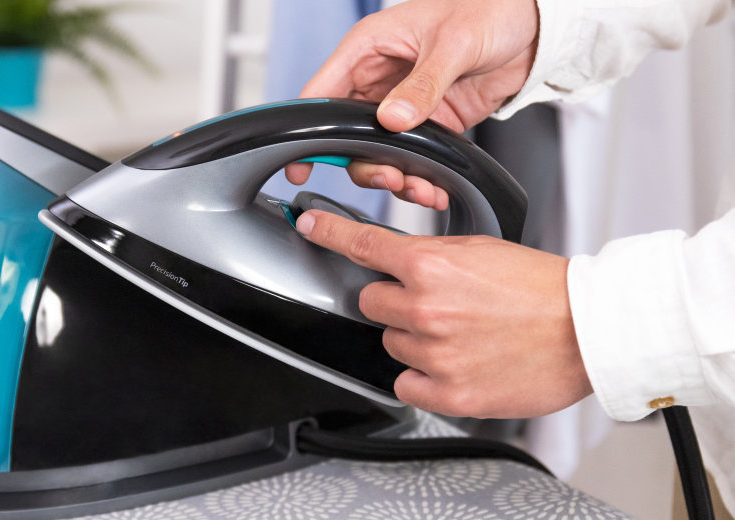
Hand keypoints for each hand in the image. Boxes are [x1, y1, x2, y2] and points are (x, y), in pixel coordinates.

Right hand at [286, 0, 538, 206]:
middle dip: (362, 163)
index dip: (306, 129)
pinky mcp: (428, 124)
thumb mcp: (453, 44)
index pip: (321, 93)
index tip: (300, 161)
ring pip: (376, 152)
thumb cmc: (489, 10)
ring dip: (393, 176)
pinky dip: (418, 178)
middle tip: (387, 176)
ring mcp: (401, 105)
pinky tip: (433, 187)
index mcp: (368, 48)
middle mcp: (378, 79)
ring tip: (418, 187)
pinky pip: (410, 158)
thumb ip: (422, 85)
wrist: (533, 28)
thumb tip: (393, 118)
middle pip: (346, 134)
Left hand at [296, 210, 591, 418]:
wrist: (588, 330)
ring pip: (390, 344)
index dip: (330, 231)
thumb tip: (394, 259)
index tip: (310, 225)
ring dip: (413, 340)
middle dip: (394, 301)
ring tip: (460, 335)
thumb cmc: (542, 289)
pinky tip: (454, 364)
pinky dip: (422, 378)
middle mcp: (426, 310)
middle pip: (371, 302)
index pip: (363, 244)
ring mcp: (435, 355)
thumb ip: (430, 254)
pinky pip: (405, 385)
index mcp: (431, 267)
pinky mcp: (448, 394)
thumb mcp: (481, 251)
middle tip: (436, 304)